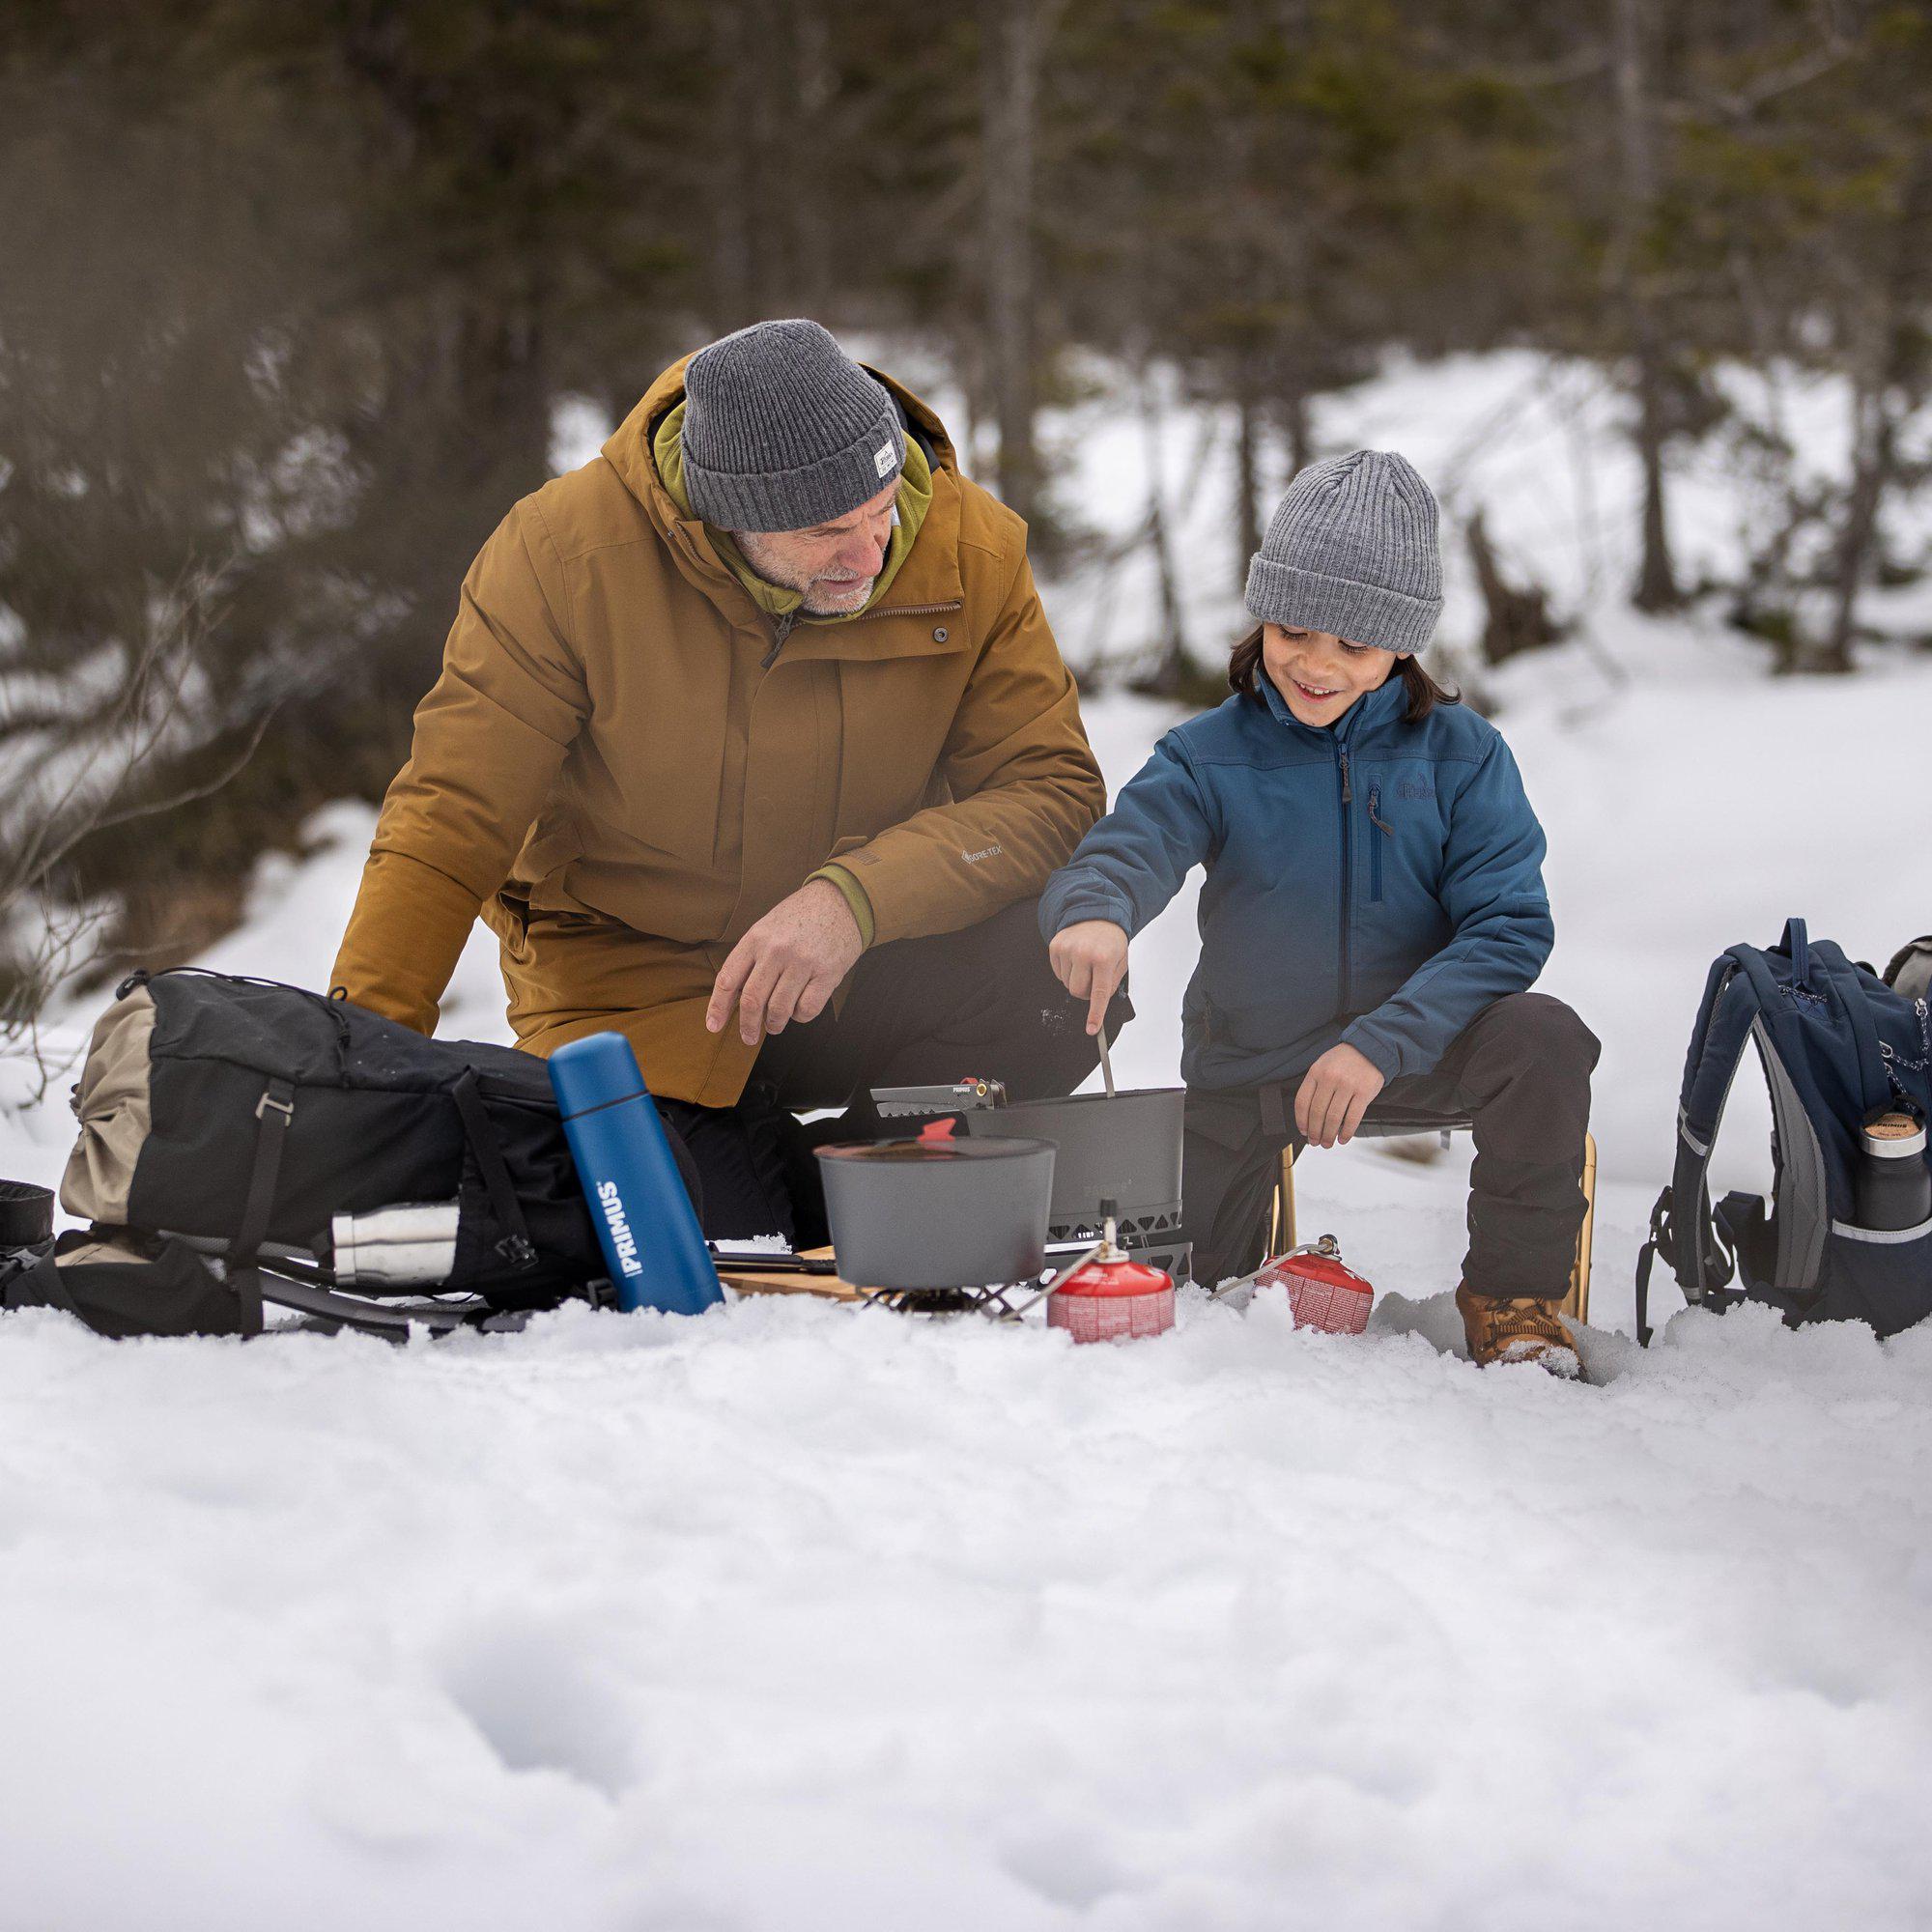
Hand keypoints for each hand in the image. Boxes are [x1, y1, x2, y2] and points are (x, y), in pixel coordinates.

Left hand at [706, 878, 864, 1046]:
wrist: (840, 900)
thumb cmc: (800, 917)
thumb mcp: (767, 927)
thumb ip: (750, 957)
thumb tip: (733, 997)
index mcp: (756, 938)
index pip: (729, 979)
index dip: (718, 1007)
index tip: (714, 1026)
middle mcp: (776, 950)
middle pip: (752, 1000)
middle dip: (747, 1026)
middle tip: (748, 1037)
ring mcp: (803, 962)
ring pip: (779, 1009)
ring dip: (774, 1024)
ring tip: (775, 1026)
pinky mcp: (827, 973)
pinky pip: (807, 1009)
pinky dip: (800, 1016)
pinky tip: (799, 1009)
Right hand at [1047, 919, 1128, 1035]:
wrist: (1097, 913)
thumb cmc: (1111, 939)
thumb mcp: (1121, 961)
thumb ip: (1112, 983)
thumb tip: (1099, 1001)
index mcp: (1104, 958)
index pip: (1098, 993)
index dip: (1095, 1014)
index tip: (1092, 1029)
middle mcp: (1083, 953)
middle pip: (1077, 991)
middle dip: (1085, 993)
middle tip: (1093, 981)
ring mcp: (1067, 949)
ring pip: (1066, 983)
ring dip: (1076, 980)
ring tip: (1086, 965)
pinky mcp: (1055, 946)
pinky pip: (1058, 973)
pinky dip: (1067, 972)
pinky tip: (1076, 960)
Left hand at [1294, 1043, 1385, 1148]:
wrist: (1370, 1048)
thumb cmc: (1344, 1060)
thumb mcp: (1323, 1065)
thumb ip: (1315, 1085)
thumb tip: (1307, 1116)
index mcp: (1316, 1072)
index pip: (1303, 1101)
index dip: (1301, 1120)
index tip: (1303, 1131)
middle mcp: (1330, 1078)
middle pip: (1317, 1113)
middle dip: (1315, 1132)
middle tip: (1315, 1142)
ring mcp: (1347, 1085)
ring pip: (1333, 1118)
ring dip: (1329, 1135)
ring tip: (1327, 1143)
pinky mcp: (1364, 1092)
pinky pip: (1353, 1118)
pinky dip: (1347, 1132)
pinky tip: (1343, 1138)